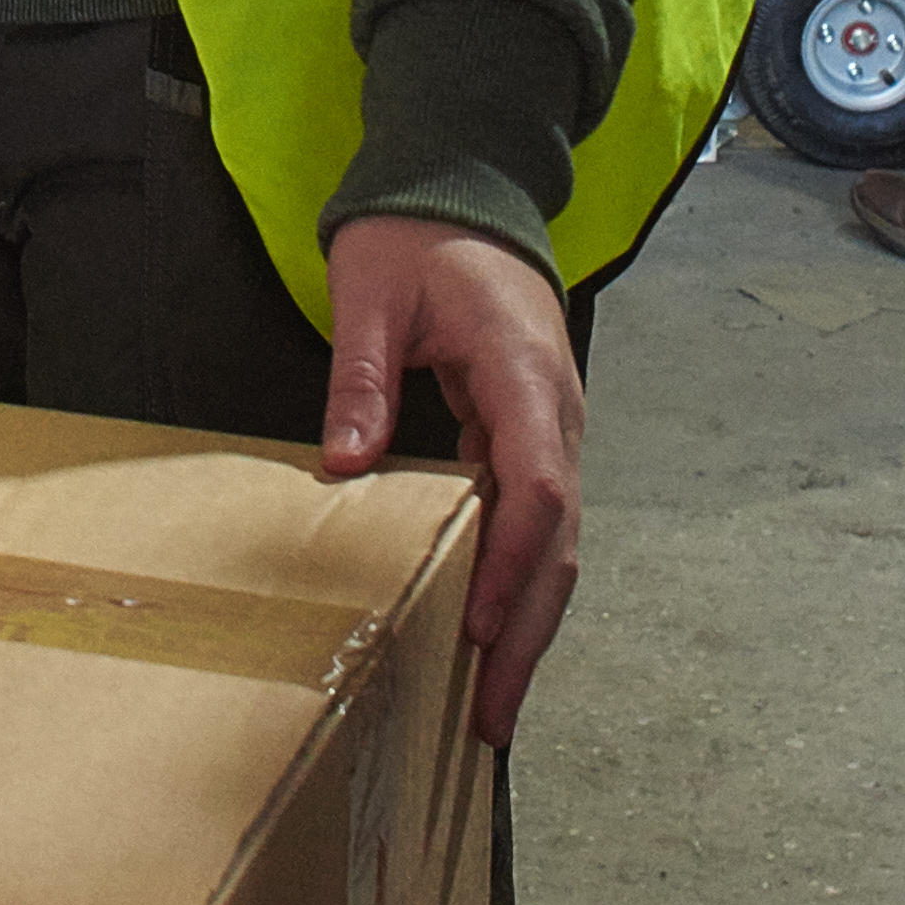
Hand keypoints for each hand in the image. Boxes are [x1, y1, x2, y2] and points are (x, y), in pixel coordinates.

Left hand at [322, 217, 588, 749]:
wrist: (465, 187)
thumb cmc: (418, 233)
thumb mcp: (371, 291)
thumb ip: (362, 376)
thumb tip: (345, 464)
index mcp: (525, 370)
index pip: (538, 484)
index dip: (512, 563)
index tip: (476, 627)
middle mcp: (555, 409)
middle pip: (560, 537)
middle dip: (528, 631)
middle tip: (493, 717)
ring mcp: (550, 426)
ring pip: (555, 542)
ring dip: (528, 623)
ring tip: (494, 706)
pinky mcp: (528, 437)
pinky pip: (534, 524)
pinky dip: (517, 586)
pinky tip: (487, 639)